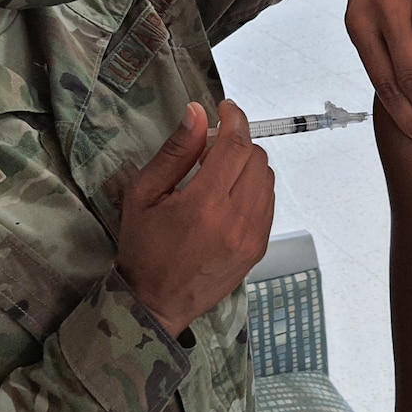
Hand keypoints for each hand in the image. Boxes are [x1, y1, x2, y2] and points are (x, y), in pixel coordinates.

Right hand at [116, 101, 274, 337]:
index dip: (235, 119)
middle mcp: (236, 220)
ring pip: (266, 179)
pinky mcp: (258, 248)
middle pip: (256, 159)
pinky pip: (268, 203)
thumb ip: (175, 151)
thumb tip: (198, 112)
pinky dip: (253, 188)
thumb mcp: (144, 195)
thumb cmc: (143, 248)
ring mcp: (252, 237)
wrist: (156, 304)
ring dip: (247, 165)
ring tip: (217, 174)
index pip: (236, 146)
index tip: (225, 108)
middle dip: (237, 143)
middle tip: (210, 149)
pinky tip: (228, 196)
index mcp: (204, 205)